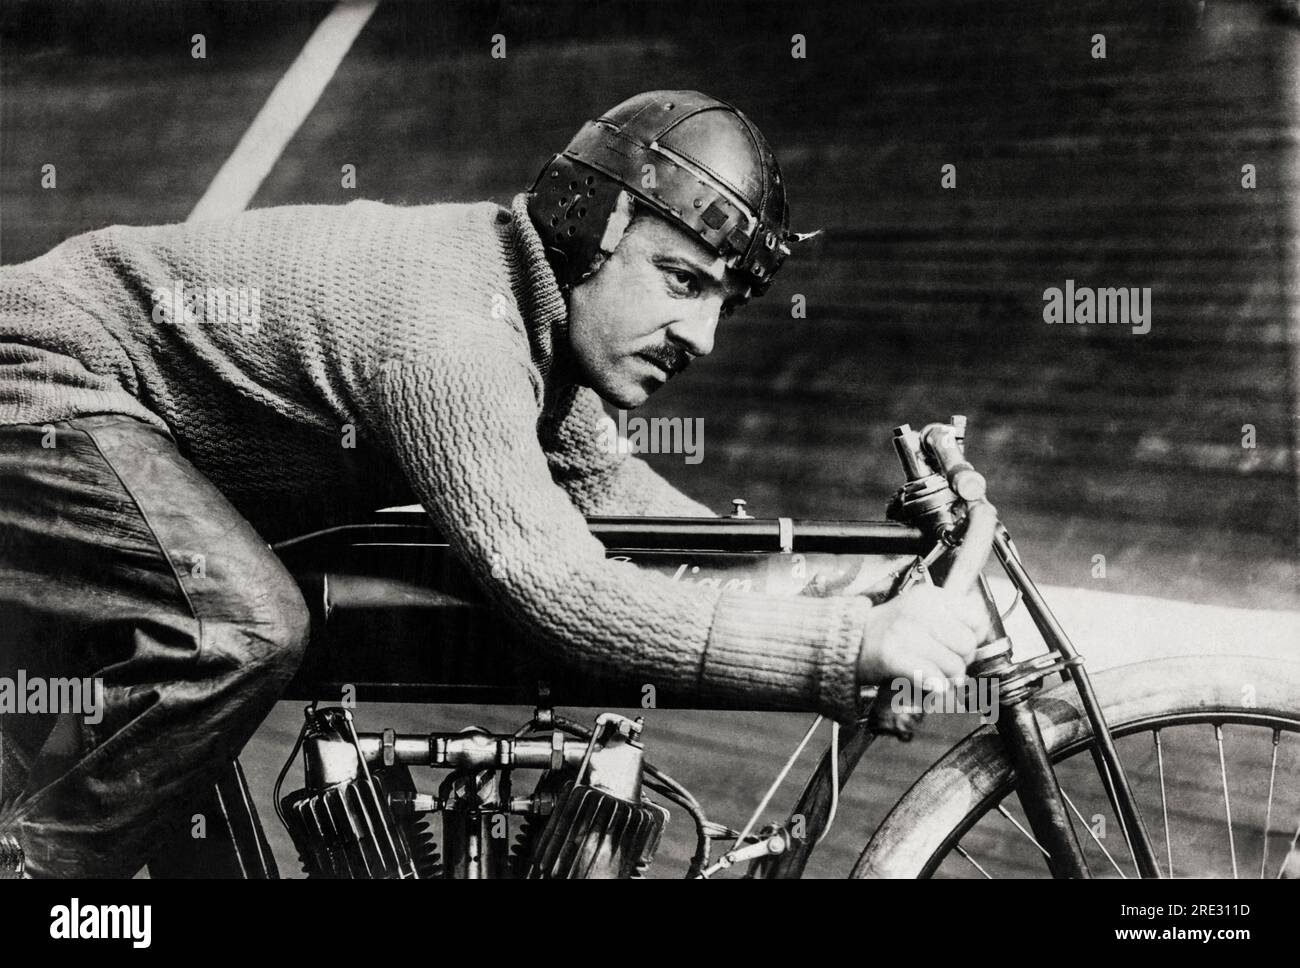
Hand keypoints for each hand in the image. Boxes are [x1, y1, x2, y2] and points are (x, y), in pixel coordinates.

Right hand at [855, 584, 989, 692]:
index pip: (975, 618)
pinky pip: (932, 677)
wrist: (851, 641)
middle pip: (967, 645)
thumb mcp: (922, 610)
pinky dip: (935, 685)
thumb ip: (952, 617)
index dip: (974, 636)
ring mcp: (905, 632)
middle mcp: (919, 610)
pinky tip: (930, 684)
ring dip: (948, 678)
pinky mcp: (893, 655)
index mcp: (930, 596)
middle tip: (947, 664)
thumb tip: (981, 632)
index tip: (961, 644)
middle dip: (962, 661)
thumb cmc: (890, 630)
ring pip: (953, 665)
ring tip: (936, 675)